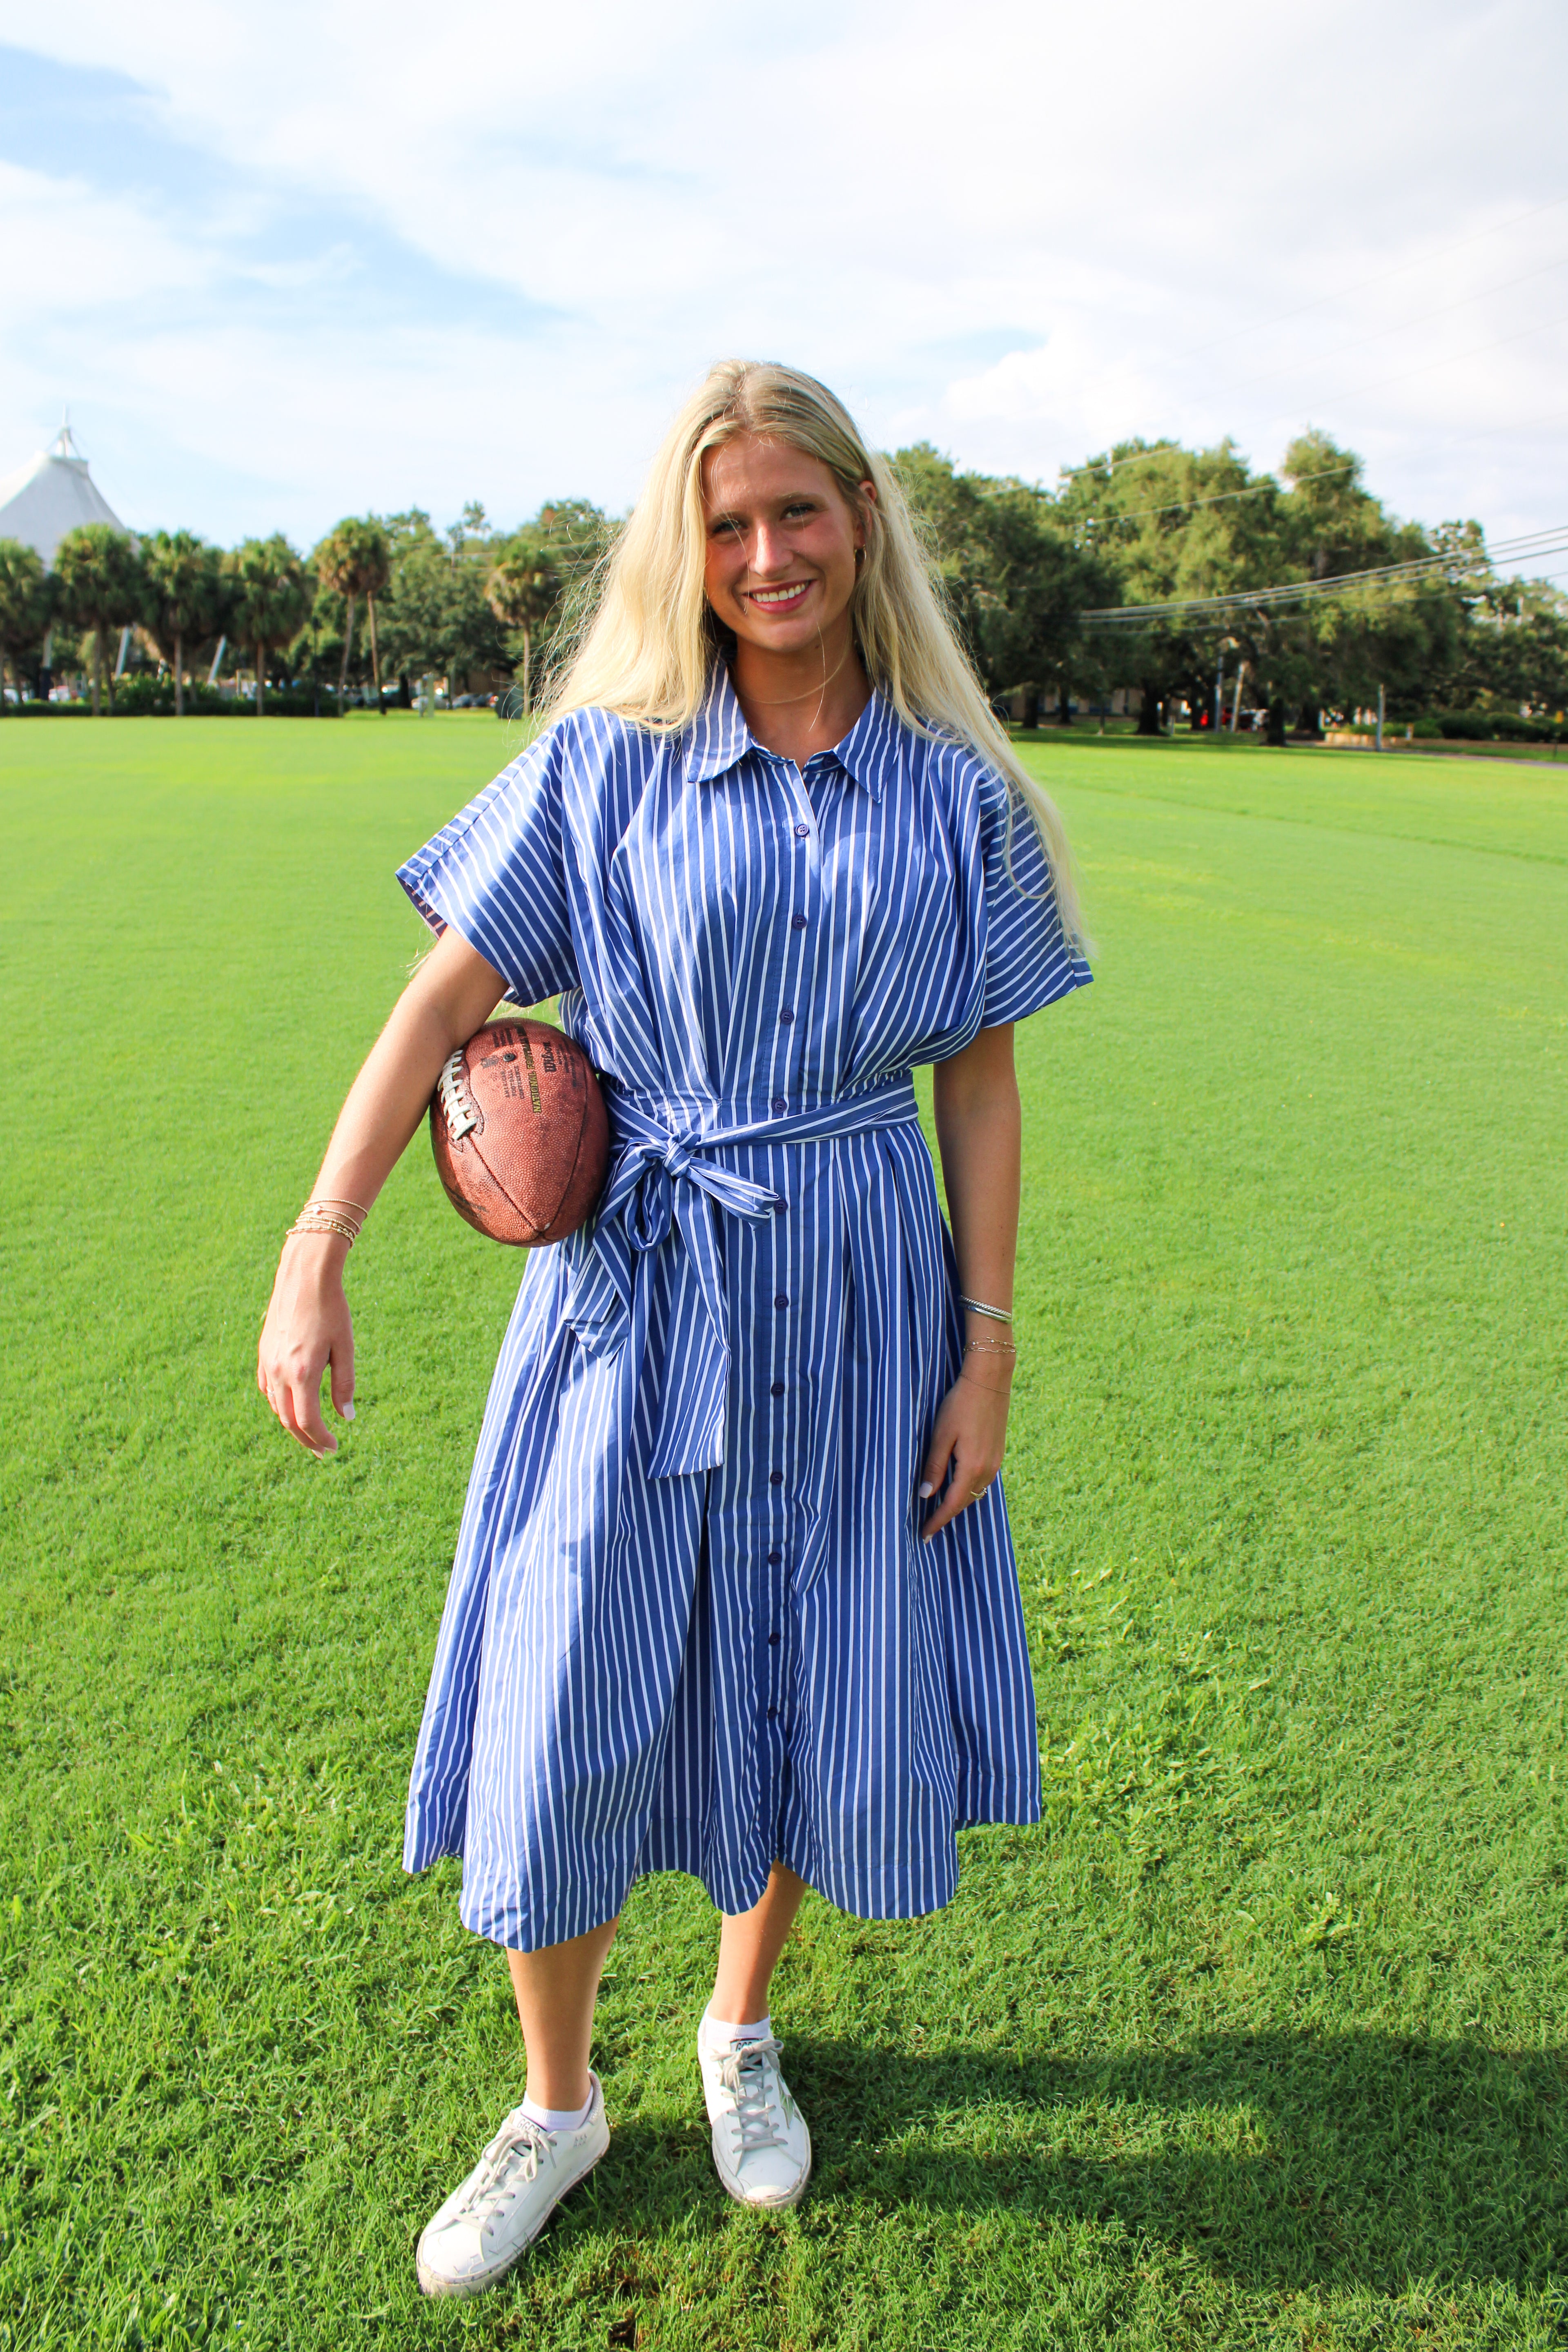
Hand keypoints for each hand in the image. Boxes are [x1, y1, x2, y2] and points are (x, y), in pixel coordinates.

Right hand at [257, 1232, 355, 1455]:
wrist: (304, 1277)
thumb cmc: (331, 1310)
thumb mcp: (344, 1348)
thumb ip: (344, 1384)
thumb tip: (346, 1417)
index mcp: (302, 1372)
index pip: (308, 1420)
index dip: (320, 1439)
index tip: (334, 1448)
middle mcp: (280, 1371)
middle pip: (288, 1420)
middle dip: (306, 1439)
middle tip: (323, 1451)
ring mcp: (267, 1362)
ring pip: (275, 1407)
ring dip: (292, 1424)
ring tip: (310, 1433)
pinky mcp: (263, 1353)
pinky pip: (267, 1389)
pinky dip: (279, 1404)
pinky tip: (292, 1407)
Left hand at [917, 1366, 1010, 1540]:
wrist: (989, 1381)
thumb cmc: (960, 1404)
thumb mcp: (941, 1435)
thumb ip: (934, 1467)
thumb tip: (926, 1495)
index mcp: (973, 1467)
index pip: (952, 1504)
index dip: (937, 1521)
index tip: (924, 1535)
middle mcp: (988, 1470)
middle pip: (965, 1502)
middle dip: (946, 1516)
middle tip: (928, 1528)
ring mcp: (996, 1462)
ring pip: (974, 1493)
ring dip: (958, 1503)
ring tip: (939, 1512)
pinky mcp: (997, 1453)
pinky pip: (982, 1481)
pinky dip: (967, 1489)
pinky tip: (957, 1488)